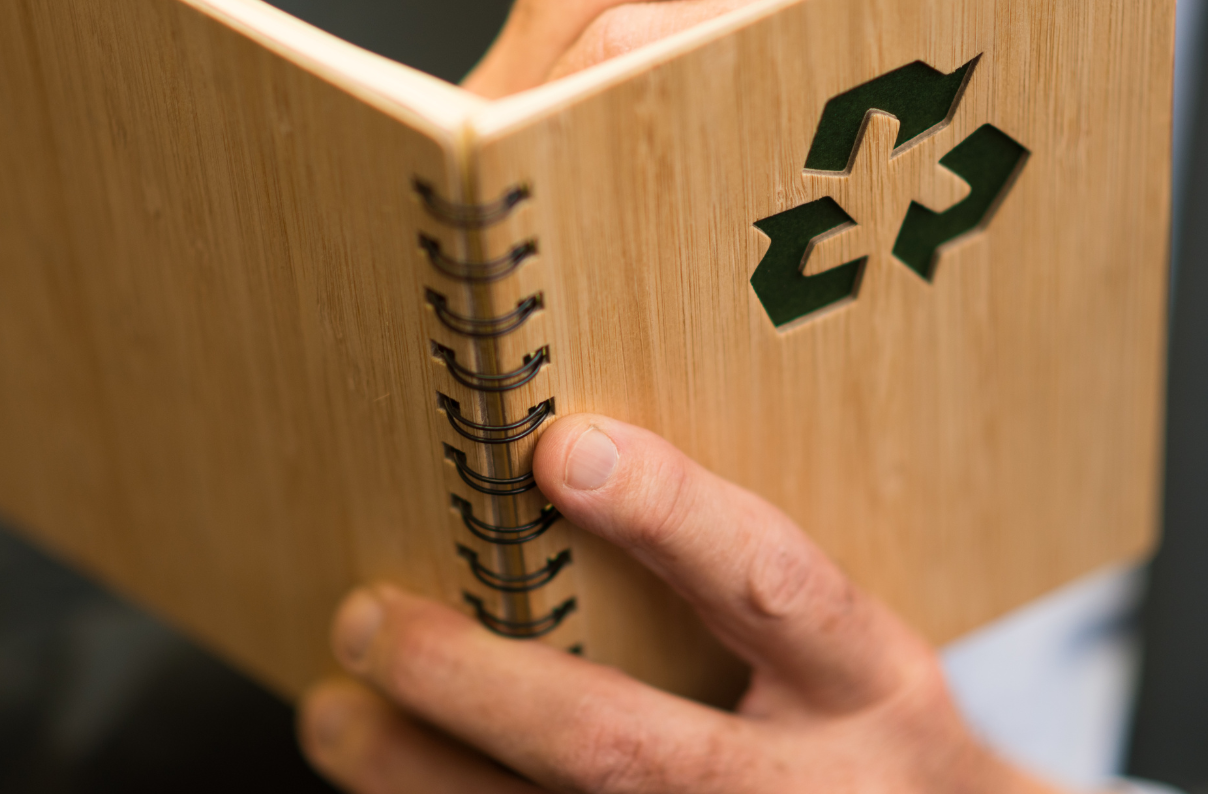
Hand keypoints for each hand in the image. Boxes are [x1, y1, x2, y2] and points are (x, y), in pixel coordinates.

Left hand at [297, 414, 1071, 793]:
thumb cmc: (870, 743)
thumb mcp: (855, 658)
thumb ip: (746, 590)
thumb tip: (561, 473)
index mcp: (869, 688)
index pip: (771, 586)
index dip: (670, 515)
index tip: (561, 448)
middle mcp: (808, 791)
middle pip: (624, 750)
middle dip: (475, 686)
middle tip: (368, 621)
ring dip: (421, 779)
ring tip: (337, 716)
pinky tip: (394, 787)